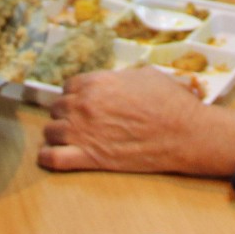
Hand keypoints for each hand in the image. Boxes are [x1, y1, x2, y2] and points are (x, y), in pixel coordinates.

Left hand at [38, 68, 234, 176]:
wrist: (185, 133)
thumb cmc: (171, 102)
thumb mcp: (145, 75)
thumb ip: (121, 78)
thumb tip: (116, 81)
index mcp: (97, 82)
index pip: (68, 87)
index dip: (75, 95)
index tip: (82, 103)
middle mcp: (84, 105)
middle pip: (57, 108)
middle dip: (66, 114)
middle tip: (79, 122)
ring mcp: (84, 132)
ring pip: (50, 132)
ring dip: (58, 135)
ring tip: (69, 140)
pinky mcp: (89, 158)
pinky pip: (53, 158)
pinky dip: (49, 158)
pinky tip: (53, 157)